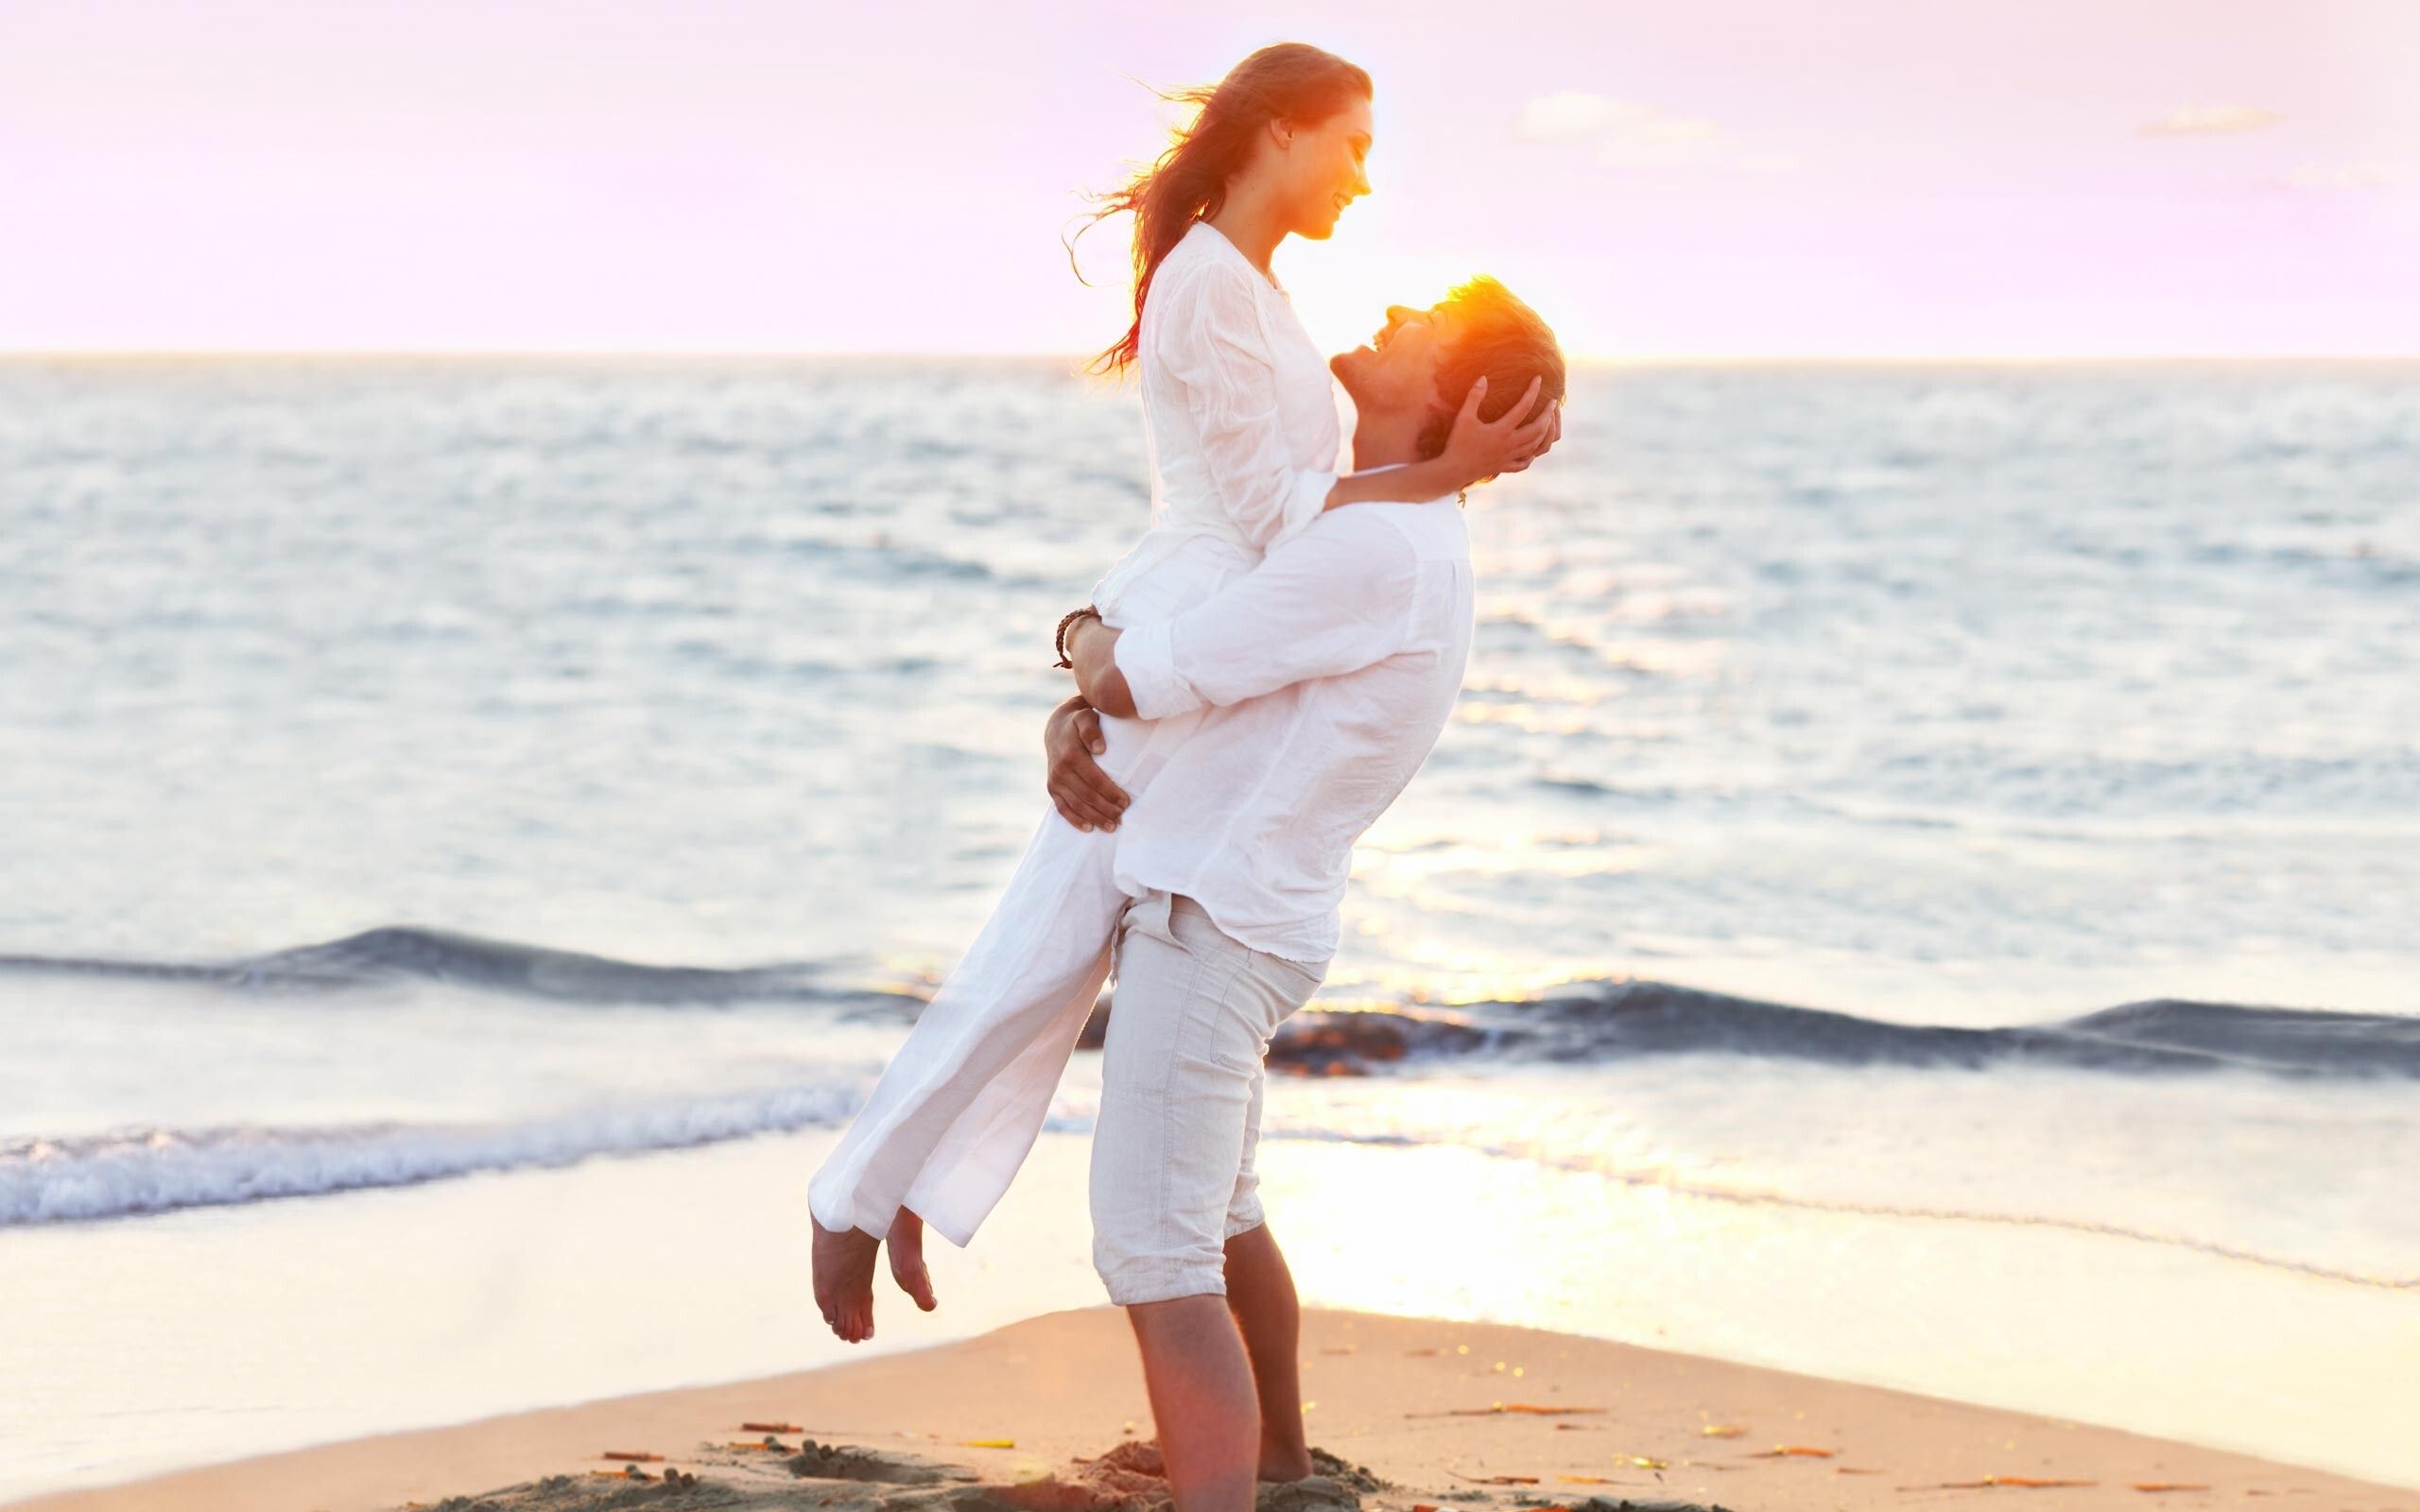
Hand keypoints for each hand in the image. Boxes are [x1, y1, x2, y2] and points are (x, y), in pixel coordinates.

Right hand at [1044, 695, 1128, 831]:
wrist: (1057, 727)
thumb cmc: (1079, 722)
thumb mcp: (1085, 717)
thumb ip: (1092, 730)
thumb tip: (1100, 749)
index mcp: (1071, 755)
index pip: (1094, 779)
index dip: (1110, 793)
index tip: (1126, 802)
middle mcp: (1060, 770)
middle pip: (1086, 795)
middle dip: (1105, 809)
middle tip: (1122, 817)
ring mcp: (1054, 781)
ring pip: (1076, 805)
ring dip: (1094, 818)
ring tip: (1111, 826)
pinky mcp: (1052, 788)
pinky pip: (1062, 808)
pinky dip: (1074, 820)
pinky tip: (1088, 828)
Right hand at [1440, 375, 1555, 486]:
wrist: (1452, 470)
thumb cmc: (1457, 443)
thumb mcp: (1464, 417)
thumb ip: (1474, 397)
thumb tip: (1483, 378)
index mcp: (1502, 430)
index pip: (1524, 407)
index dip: (1533, 391)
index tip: (1538, 379)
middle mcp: (1509, 444)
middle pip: (1538, 429)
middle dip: (1548, 415)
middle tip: (1553, 404)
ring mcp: (1508, 457)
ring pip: (1535, 446)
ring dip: (1544, 433)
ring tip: (1547, 423)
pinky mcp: (1503, 467)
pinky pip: (1523, 464)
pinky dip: (1530, 457)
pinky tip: (1532, 452)